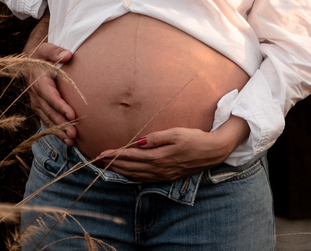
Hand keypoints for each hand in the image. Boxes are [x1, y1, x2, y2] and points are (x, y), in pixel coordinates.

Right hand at [24, 38, 76, 144]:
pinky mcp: (39, 107)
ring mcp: (36, 102)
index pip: (50, 96)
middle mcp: (35, 94)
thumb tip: (67, 55)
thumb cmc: (41, 54)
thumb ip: (56, 51)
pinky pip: (47, 120)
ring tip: (71, 140)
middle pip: (49, 111)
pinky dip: (55, 130)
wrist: (28, 61)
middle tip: (74, 134)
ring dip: (59, 131)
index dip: (60, 106)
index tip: (72, 115)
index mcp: (38, 81)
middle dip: (61, 124)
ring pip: (47, 119)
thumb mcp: (46, 48)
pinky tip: (66, 139)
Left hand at [95, 117, 247, 181]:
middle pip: (131, 167)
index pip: (132, 156)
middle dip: (113, 163)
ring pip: (136, 175)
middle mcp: (159, 169)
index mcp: (159, 157)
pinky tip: (127, 173)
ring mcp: (163, 174)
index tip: (102, 153)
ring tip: (108, 166)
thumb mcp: (176, 133)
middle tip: (98, 160)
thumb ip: (156, 138)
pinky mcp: (167, 176)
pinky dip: (132, 176)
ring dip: (121, 171)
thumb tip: (139, 141)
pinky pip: (145, 179)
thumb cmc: (195, 138)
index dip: (116, 155)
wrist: (212, 152)